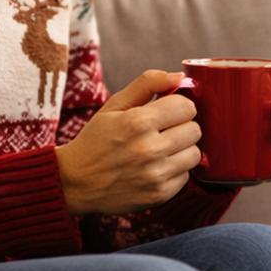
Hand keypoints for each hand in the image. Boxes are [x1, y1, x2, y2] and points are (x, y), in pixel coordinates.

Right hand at [55, 69, 201, 214]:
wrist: (75, 182)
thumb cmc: (96, 139)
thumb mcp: (114, 105)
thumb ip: (147, 84)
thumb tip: (180, 75)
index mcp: (138, 122)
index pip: (187, 107)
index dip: (179, 107)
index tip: (169, 112)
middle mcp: (149, 149)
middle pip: (195, 130)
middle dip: (182, 127)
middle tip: (164, 131)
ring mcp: (155, 175)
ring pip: (195, 154)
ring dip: (182, 150)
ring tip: (162, 150)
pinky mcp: (159, 195)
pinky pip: (186, 176)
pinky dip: (175, 171)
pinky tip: (156, 168)